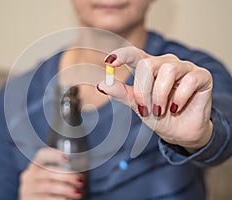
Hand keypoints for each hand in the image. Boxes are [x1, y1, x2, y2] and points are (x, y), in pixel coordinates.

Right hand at [19, 148, 83, 199]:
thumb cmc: (50, 188)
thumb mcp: (52, 176)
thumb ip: (62, 170)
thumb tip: (81, 168)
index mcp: (35, 165)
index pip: (42, 154)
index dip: (54, 154)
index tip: (68, 158)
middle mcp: (29, 176)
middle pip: (47, 173)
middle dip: (66, 176)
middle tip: (80, 181)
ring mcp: (28, 189)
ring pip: (47, 187)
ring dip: (66, 189)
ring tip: (78, 192)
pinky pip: (46, 199)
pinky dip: (59, 199)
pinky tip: (68, 199)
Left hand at [98, 46, 212, 150]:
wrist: (180, 132)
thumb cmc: (159, 116)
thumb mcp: (137, 106)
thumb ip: (122, 93)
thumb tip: (102, 84)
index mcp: (149, 68)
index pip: (135, 54)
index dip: (122, 55)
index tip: (109, 62)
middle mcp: (166, 64)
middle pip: (148, 65)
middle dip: (143, 90)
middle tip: (145, 108)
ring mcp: (184, 68)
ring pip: (168, 69)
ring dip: (160, 95)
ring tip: (160, 111)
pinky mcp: (201, 76)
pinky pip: (189, 80)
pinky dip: (180, 97)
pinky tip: (176, 108)